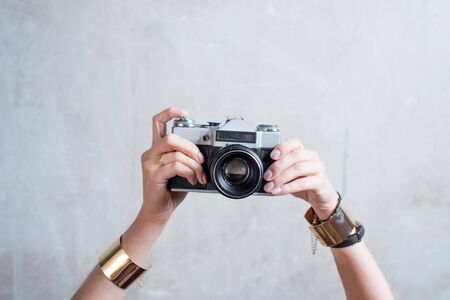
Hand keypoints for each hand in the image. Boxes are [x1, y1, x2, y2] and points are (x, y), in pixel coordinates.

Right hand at [139, 107, 206, 224]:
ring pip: (176, 153)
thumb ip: (186, 158)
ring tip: (200, 176)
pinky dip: (189, 172)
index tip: (185, 114)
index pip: (158, 122)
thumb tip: (204, 154)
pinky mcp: (153, 175)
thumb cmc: (170, 191)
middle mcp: (150, 154)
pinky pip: (176, 166)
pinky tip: (193, 180)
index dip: (171, 113)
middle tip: (201, 160)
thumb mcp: (181, 170)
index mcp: (157, 149)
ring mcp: (150, 164)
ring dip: (194, 165)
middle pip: (171, 137)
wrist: (158, 212)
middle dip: (191, 147)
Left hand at [262, 138, 338, 219]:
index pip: (294, 142)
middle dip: (277, 166)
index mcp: (303, 151)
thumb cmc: (303, 183)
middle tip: (266, 176)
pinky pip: (302, 183)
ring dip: (281, 178)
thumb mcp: (290, 174)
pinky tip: (279, 191)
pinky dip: (288, 188)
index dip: (282, 147)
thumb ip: (280, 170)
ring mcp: (318, 168)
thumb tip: (264, 173)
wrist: (320, 198)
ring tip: (270, 187)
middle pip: (295, 155)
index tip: (272, 156)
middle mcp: (312, 157)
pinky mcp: (320, 181)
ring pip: (298, 168)